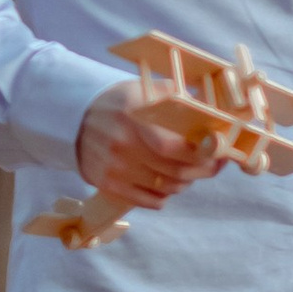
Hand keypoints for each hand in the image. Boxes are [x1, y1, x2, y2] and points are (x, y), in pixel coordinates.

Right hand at [78, 87, 224, 212]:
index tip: (218, 153)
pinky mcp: (107, 184)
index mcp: (134, 117)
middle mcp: (122, 144)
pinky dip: (164, 196)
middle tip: (213, 165)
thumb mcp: (142, 90)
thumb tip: (212, 110)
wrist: (74, 118)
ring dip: (184, 183)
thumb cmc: (118, 104)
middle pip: (175, 171)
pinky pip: (148, 200)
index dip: (202, 155)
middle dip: (202, 171)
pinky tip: (166, 184)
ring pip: (166, 188)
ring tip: (187, 172)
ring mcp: (114, 167)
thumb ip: (175, 98)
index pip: (175, 147)